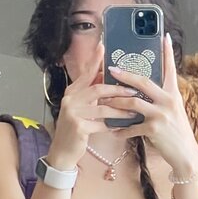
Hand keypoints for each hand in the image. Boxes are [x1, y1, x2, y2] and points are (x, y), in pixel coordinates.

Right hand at [48, 43, 138, 168]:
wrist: (63, 151)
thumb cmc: (76, 129)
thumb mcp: (82, 108)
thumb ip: (92, 93)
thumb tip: (107, 76)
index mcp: (72, 92)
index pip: (87, 73)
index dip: (96, 61)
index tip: (104, 47)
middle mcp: (70, 99)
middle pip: (98, 89)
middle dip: (118, 90)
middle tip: (134, 91)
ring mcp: (73, 113)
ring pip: (103, 107)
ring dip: (120, 110)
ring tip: (134, 111)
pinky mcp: (78, 127)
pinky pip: (101, 124)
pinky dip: (113, 125)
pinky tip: (123, 126)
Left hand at [104, 33, 197, 174]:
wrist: (186, 154)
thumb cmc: (176, 131)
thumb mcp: (174, 110)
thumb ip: (162, 97)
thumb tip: (144, 87)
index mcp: (173, 93)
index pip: (170, 68)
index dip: (167, 52)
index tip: (164, 36)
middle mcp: (168, 100)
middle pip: (143, 82)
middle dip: (125, 75)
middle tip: (110, 68)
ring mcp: (161, 114)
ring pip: (132, 103)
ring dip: (115, 102)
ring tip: (103, 101)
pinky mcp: (154, 129)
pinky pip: (131, 127)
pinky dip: (120, 129)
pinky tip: (112, 131)